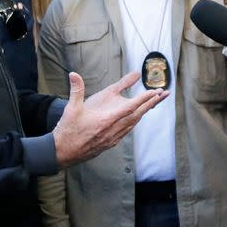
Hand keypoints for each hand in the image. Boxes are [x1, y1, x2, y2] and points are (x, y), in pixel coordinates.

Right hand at [53, 72, 168, 167]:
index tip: (155, 91)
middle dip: (152, 103)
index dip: (144, 99)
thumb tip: (73, 74)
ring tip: (153, 103)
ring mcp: (113, 138)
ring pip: (134, 123)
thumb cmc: (67, 130)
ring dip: (145, 112)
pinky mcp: (110, 143)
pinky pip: (127, 130)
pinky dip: (135, 121)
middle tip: (164, 94)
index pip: (130, 107)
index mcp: (106, 120)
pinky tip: (136, 118)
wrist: (62, 153)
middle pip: (138, 115)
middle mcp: (113, 130)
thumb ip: (76, 90)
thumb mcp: (71, 108)